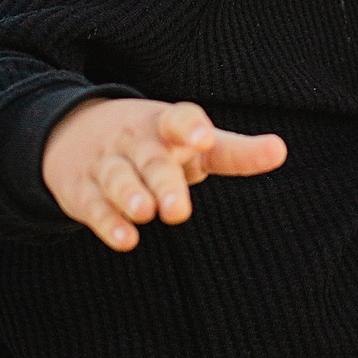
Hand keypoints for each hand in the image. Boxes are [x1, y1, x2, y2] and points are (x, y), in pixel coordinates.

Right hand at [43, 97, 285, 249]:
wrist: (76, 134)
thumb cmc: (155, 143)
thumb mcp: (193, 142)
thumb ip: (235, 151)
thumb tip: (281, 150)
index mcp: (166, 125)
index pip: (180, 119)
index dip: (191, 128)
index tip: (204, 139)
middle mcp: (135, 142)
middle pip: (151, 161)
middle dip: (163, 183)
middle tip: (178, 210)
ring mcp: (107, 165)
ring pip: (118, 180)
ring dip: (131, 196)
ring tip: (146, 213)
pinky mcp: (84, 191)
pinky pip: (95, 206)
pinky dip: (107, 222)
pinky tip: (125, 238)